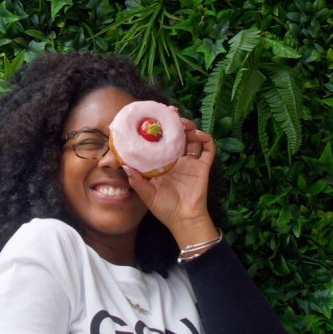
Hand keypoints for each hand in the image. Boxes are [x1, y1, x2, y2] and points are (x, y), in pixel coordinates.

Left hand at [124, 111, 218, 247]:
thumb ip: (136, 180)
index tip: (155, 116)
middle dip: (176, 122)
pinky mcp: (203, 167)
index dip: (160, 128)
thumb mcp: (147, 194)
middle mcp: (178, 159)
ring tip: (184, 123)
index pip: (162, 141)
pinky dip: (206, 139)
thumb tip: (124, 166)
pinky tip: (198, 135)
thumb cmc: (164, 209)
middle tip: (171, 113)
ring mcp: (191, 162)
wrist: (183, 220)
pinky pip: (208, 150)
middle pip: (179, 135)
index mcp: (164, 163)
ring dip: (190, 127)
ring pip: (193, 138)